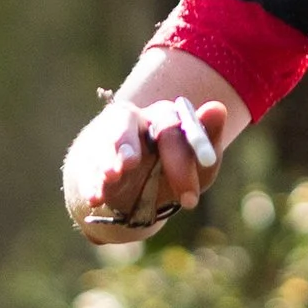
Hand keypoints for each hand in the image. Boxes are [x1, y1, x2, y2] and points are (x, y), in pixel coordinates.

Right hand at [72, 95, 229, 243]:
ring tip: (111, 174)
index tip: (188, 200)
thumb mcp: (199, 166)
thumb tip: (218, 107)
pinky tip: (96, 197)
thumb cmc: (173, 173)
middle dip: (128, 146)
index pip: (171, 128)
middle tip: (130, 164)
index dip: (179, 162)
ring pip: (102, 142)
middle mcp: (133, 121)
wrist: (137, 193)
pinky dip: (92, 183)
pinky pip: (89, 168)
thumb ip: (208, 140)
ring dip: (106, 157)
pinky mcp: (89, 158)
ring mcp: (107, 138)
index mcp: (165, 118)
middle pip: (126, 123)